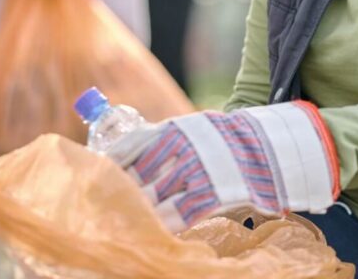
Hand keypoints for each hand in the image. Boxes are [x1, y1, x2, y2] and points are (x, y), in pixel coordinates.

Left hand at [105, 102, 339, 232]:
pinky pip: (180, 214)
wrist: (262, 145)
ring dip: (139, 211)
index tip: (94, 180)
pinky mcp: (213, 193)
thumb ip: (155, 141)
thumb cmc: (216, 139)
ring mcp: (198, 170)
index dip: (108, 167)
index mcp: (170, 129)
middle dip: (120, 194)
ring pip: (156, 197)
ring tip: (123, 223)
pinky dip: (165, 223)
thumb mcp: (185, 129)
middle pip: (138, 176)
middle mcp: (181, 148)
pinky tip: (155, 229)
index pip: (127, 148)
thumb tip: (114, 158)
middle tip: (103, 208)